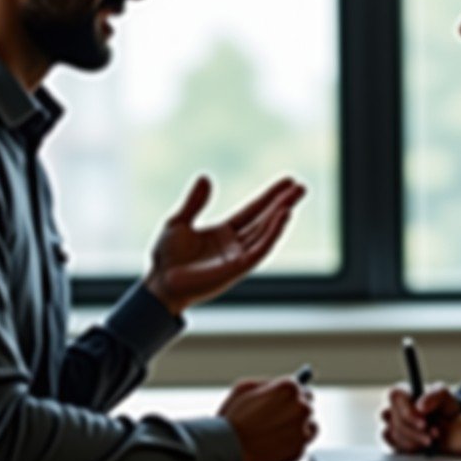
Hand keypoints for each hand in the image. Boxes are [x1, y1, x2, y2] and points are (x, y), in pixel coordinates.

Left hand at [145, 175, 305, 314]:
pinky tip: (283, 216)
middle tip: (301, 187)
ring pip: (265, 232)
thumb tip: (205, 177)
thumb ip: (194, 202)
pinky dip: (272, 233)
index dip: (269, 196)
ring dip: (281, 215)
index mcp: (224, 233)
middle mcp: (235, 245)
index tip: (287, 182)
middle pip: (264, 220)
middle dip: (283, 203)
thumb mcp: (178, 221)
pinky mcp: (237, 268)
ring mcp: (238, 257)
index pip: (253, 211)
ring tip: (295, 197)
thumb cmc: (166, 257)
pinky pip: (260, 249)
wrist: (159, 282)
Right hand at [219, 377, 317, 460]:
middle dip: (296, 410)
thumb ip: (266, 384)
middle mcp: (301, 407)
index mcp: (289, 388)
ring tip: (277, 433)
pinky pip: (300, 445)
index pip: (301, 387)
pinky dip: (291, 446)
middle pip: (308, 406)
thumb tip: (277, 386)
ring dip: (299, 428)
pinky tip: (274, 446)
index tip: (285, 400)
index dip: (290, 395)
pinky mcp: (299, 451)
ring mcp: (302, 431)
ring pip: (310, 426)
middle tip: (281, 417)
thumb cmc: (232, 417)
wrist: (227, 450)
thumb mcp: (244, 388)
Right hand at [380, 382, 460, 454]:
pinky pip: (393, 445)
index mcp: (404, 392)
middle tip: (434, 435)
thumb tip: (420, 407)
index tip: (424, 424)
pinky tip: (422, 447)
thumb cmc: (445, 408)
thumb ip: (434, 397)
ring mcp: (391, 424)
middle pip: (395, 419)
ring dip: (415, 441)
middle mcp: (393, 407)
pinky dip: (409, 448)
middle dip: (416, 432)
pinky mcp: (392, 440)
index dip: (407, 411)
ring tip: (432, 440)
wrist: (451, 429)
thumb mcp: (445, 398)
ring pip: (393, 433)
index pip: (395, 395)